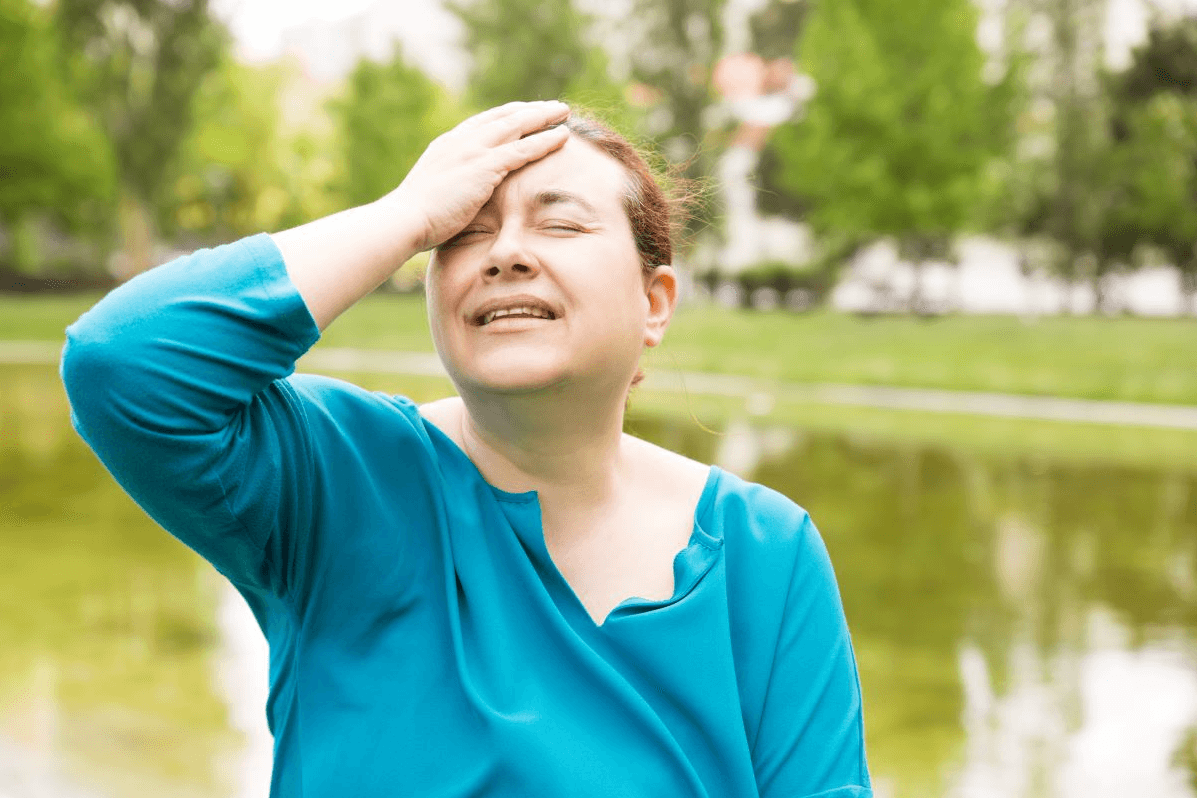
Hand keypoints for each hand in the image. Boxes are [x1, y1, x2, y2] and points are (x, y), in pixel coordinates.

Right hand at [384, 101, 571, 251]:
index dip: (508, 115)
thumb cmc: (416, 219)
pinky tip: (563, 136)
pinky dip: (544, 140)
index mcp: (448, 145)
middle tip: (552, 106)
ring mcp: (472, 151)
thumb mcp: (434, 194)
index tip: (525, 112)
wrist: (405, 220)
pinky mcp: (484, 167)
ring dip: (543, 117)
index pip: (484, 122)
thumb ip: (451, 187)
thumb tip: (460, 200)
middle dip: (530, 109)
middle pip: (503, 117)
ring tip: (564, 111)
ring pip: (517, 126)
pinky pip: (522, 149)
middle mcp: (461, 141)